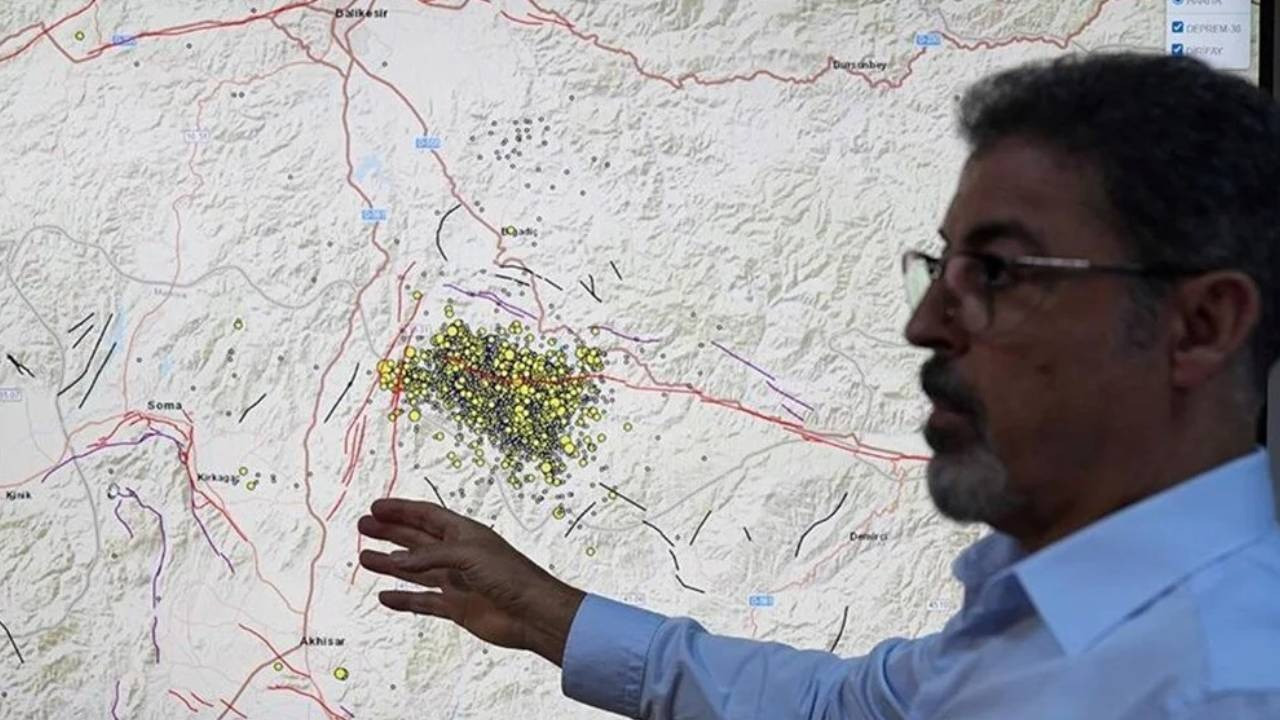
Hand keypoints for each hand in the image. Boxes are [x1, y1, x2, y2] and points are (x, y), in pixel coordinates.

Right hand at [357, 498, 586, 665]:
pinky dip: (404, 600)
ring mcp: (456, 581)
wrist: (533, 614)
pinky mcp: (456, 607)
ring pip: (416, 571)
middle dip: (391, 532)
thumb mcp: (468, 555)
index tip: (376, 507)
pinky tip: (385, 597)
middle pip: (417, 540)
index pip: (427, 516)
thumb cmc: (510, 576)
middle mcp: (458, 555)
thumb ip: (430, 557)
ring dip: (391, 564)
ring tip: (365, 558)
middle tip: (364, 526)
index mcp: (465, 534)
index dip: (402, 511)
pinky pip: (424, 602)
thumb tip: (397, 561)